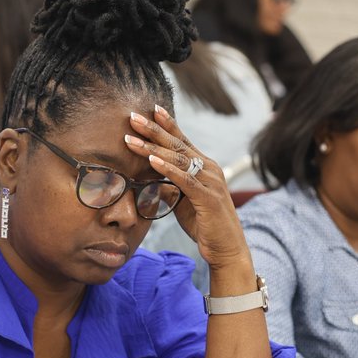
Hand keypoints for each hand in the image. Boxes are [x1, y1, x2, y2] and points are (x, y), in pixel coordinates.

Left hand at [126, 106, 250, 271]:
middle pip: (177, 144)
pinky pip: (184, 179)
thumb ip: (169, 188)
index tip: (149, 109)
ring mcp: (210, 181)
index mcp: (203, 167)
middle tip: (132, 116)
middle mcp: (209, 169)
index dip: (166, 124)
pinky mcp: (208, 197)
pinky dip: (167, 169)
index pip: (182, 141)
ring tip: (131, 138)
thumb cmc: (204, 224)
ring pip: (177, 159)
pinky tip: (151, 160)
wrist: (225, 248)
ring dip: (152, 147)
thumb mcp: (182, 203)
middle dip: (153, 129)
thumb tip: (151, 180)